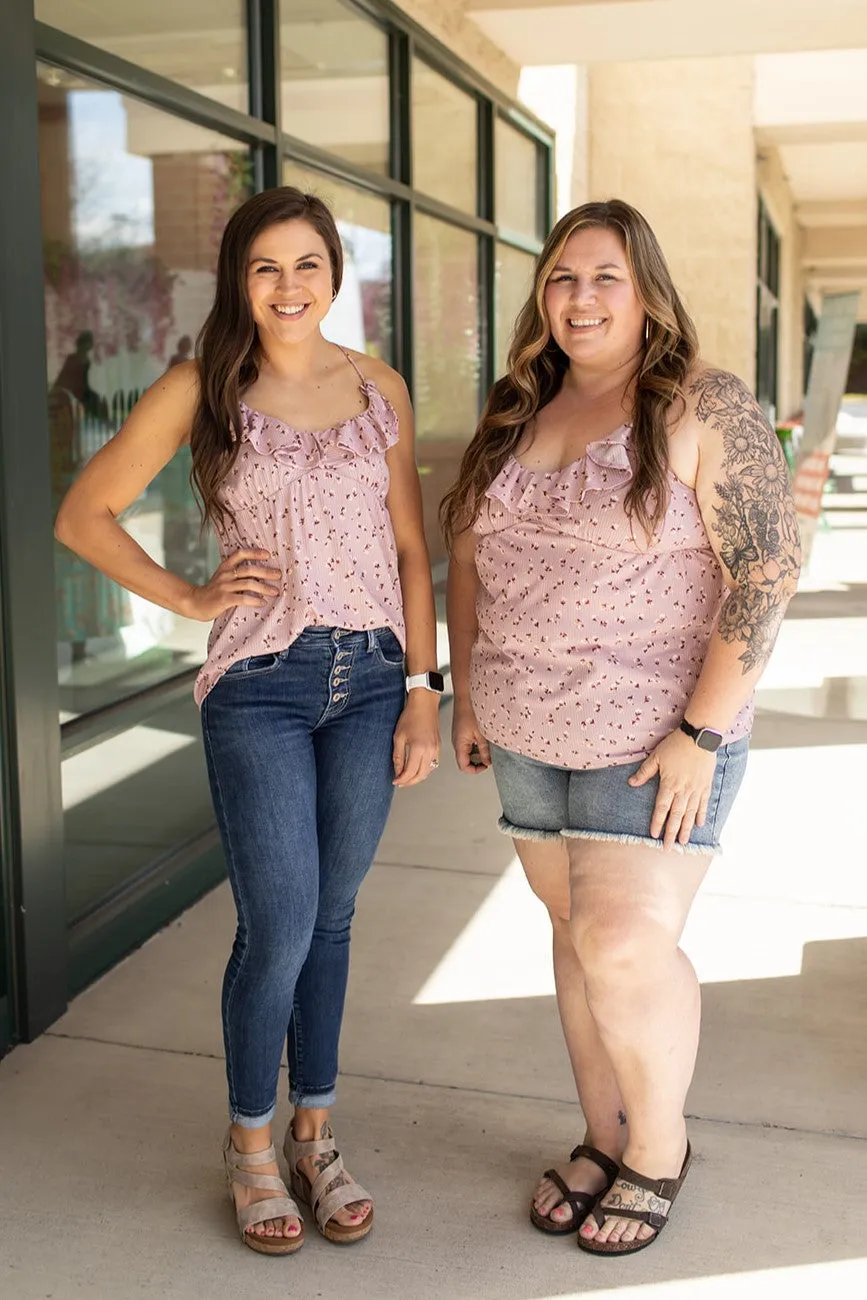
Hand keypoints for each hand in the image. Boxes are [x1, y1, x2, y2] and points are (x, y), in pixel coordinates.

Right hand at [182, 549, 280, 620]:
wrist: (194, 603)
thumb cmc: (213, 592)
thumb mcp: (223, 578)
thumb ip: (236, 574)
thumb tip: (259, 575)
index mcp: (225, 567)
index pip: (240, 554)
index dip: (254, 553)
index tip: (268, 554)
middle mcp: (226, 575)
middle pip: (249, 569)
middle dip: (266, 572)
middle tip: (279, 575)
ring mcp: (224, 587)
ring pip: (248, 584)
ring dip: (264, 588)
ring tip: (275, 591)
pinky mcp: (224, 599)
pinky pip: (243, 598)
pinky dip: (255, 600)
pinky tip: (262, 602)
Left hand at [392, 691, 440, 786]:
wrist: (424, 704)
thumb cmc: (411, 716)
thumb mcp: (398, 737)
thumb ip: (398, 756)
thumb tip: (397, 771)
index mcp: (419, 748)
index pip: (410, 772)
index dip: (401, 779)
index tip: (395, 781)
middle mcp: (430, 750)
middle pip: (421, 775)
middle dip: (410, 782)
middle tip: (400, 783)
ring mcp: (436, 749)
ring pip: (428, 771)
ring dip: (418, 777)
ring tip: (408, 778)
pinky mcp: (438, 747)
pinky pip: (434, 764)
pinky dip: (426, 770)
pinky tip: (418, 769)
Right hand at [451, 700, 491, 773]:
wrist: (465, 696)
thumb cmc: (470, 710)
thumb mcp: (482, 733)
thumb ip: (485, 750)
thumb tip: (488, 761)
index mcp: (459, 745)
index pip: (464, 766)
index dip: (475, 770)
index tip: (485, 766)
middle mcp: (457, 742)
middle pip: (465, 760)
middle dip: (477, 762)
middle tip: (488, 759)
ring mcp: (459, 736)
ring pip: (468, 752)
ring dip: (478, 753)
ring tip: (488, 748)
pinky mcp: (461, 731)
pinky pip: (468, 743)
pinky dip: (476, 745)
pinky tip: (484, 739)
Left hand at [629, 728, 715, 849]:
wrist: (700, 737)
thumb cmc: (676, 745)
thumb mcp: (656, 757)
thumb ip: (645, 772)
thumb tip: (631, 783)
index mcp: (669, 784)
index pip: (661, 808)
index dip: (657, 822)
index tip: (654, 835)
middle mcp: (683, 790)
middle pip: (676, 816)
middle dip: (671, 833)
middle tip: (668, 848)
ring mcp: (696, 789)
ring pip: (690, 813)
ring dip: (686, 829)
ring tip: (684, 843)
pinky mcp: (706, 786)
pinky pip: (703, 804)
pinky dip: (701, 815)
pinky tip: (698, 825)